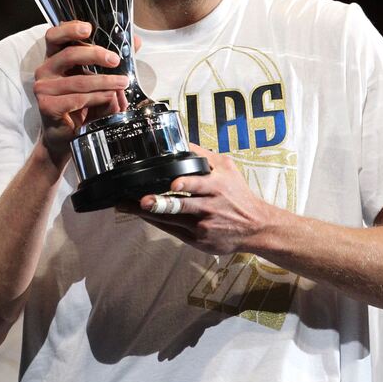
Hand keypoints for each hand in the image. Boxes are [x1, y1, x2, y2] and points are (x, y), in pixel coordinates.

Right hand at [34, 21, 128, 166]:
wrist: (66, 136)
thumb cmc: (81, 104)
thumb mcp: (96, 77)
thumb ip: (110, 58)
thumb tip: (134, 41)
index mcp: (54, 58)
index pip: (55, 36)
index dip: (69, 29)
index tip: (88, 29)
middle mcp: (44, 70)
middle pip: (68, 54)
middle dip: (95, 54)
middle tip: (115, 60)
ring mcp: (43, 88)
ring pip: (78, 80)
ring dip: (104, 81)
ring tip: (122, 83)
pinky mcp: (47, 106)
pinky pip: (77, 99)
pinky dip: (97, 97)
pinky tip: (109, 97)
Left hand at [120, 144, 276, 255]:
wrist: (255, 227)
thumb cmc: (238, 194)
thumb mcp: (227, 168)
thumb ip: (203, 155)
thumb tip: (181, 140)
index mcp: (217, 186)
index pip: (199, 184)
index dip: (185, 184)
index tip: (172, 184)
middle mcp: (209, 207)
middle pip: (181, 205)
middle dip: (160, 203)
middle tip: (142, 200)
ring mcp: (202, 226)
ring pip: (172, 219)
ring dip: (148, 213)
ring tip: (127, 206)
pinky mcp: (197, 240)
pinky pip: (172, 230)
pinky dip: (157, 221)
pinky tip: (142, 215)